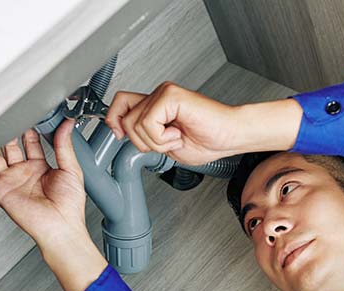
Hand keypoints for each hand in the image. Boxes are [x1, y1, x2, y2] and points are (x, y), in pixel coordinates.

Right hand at [0, 118, 87, 248]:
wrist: (61, 227)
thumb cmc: (70, 207)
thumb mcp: (71, 169)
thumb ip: (64, 145)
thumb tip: (67, 125)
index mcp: (41, 168)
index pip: (30, 143)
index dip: (28, 130)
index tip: (29, 115)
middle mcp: (24, 173)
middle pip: (9, 147)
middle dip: (8, 133)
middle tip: (8, 117)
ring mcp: (11, 181)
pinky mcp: (0, 191)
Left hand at [105, 81, 245, 165]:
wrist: (230, 136)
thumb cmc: (207, 140)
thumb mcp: (165, 144)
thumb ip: (144, 136)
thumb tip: (121, 133)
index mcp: (156, 104)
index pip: (119, 103)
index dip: (113, 120)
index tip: (119, 135)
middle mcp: (158, 94)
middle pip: (125, 119)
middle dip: (143, 142)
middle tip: (167, 142)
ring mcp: (164, 92)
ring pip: (136, 123)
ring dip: (156, 142)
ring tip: (176, 138)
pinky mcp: (171, 95)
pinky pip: (149, 122)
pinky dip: (162, 137)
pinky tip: (179, 133)